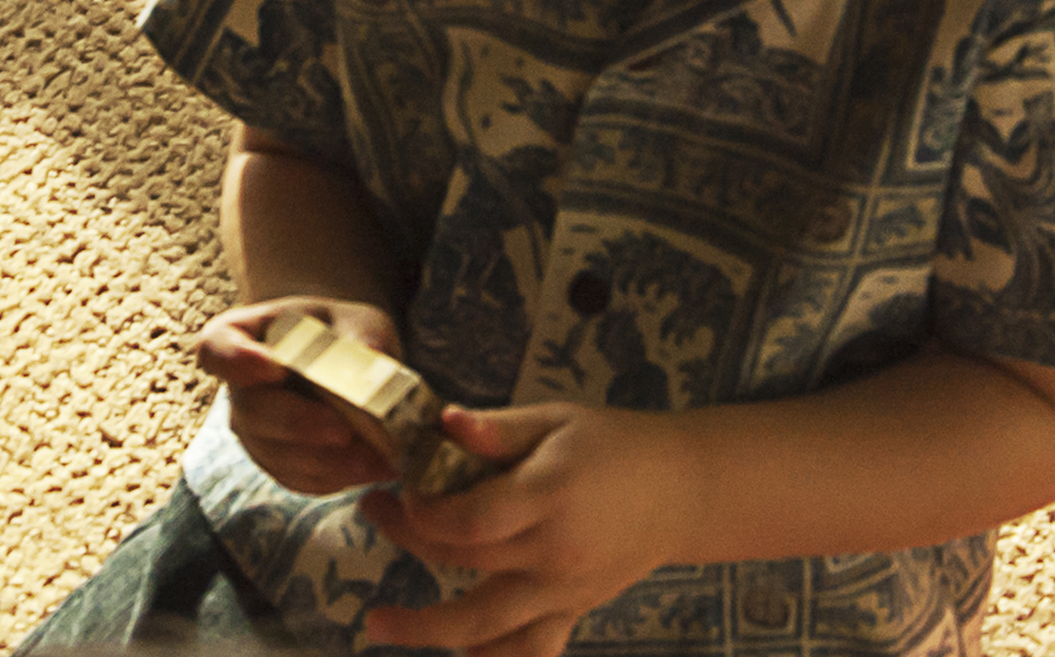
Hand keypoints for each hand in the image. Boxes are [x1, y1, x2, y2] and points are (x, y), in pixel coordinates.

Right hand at [194, 296, 402, 494]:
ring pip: (274, 454)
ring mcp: (253, 431)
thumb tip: (373, 367)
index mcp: (239, 337)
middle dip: (298, 424)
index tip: (273, 367)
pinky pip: (296, 478)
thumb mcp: (358, 321)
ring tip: (375, 460)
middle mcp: (237, 389)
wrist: (345, 362)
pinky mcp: (276, 463)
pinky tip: (373, 469)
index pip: (216, 349)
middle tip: (344, 430)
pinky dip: (334, 478)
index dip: (237, 362)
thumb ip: (364, 337)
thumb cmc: (342, 333)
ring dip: (324, 462)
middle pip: (251, 411)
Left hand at [358, 402, 696, 655]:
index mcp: (549, 497)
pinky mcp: (572, 611)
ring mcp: (564, 591)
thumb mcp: (555, 420)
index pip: (468, 521)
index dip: (422, 509)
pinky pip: (531, 650)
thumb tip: (442, 422)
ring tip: (378, 624)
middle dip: (408, 541)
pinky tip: (459, 654)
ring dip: (428, 630)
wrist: (681, 492)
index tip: (401, 482)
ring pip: (488, 627)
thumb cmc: (613, 445)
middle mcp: (554, 553)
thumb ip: (496, 429)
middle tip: (373, 511)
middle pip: (464, 564)